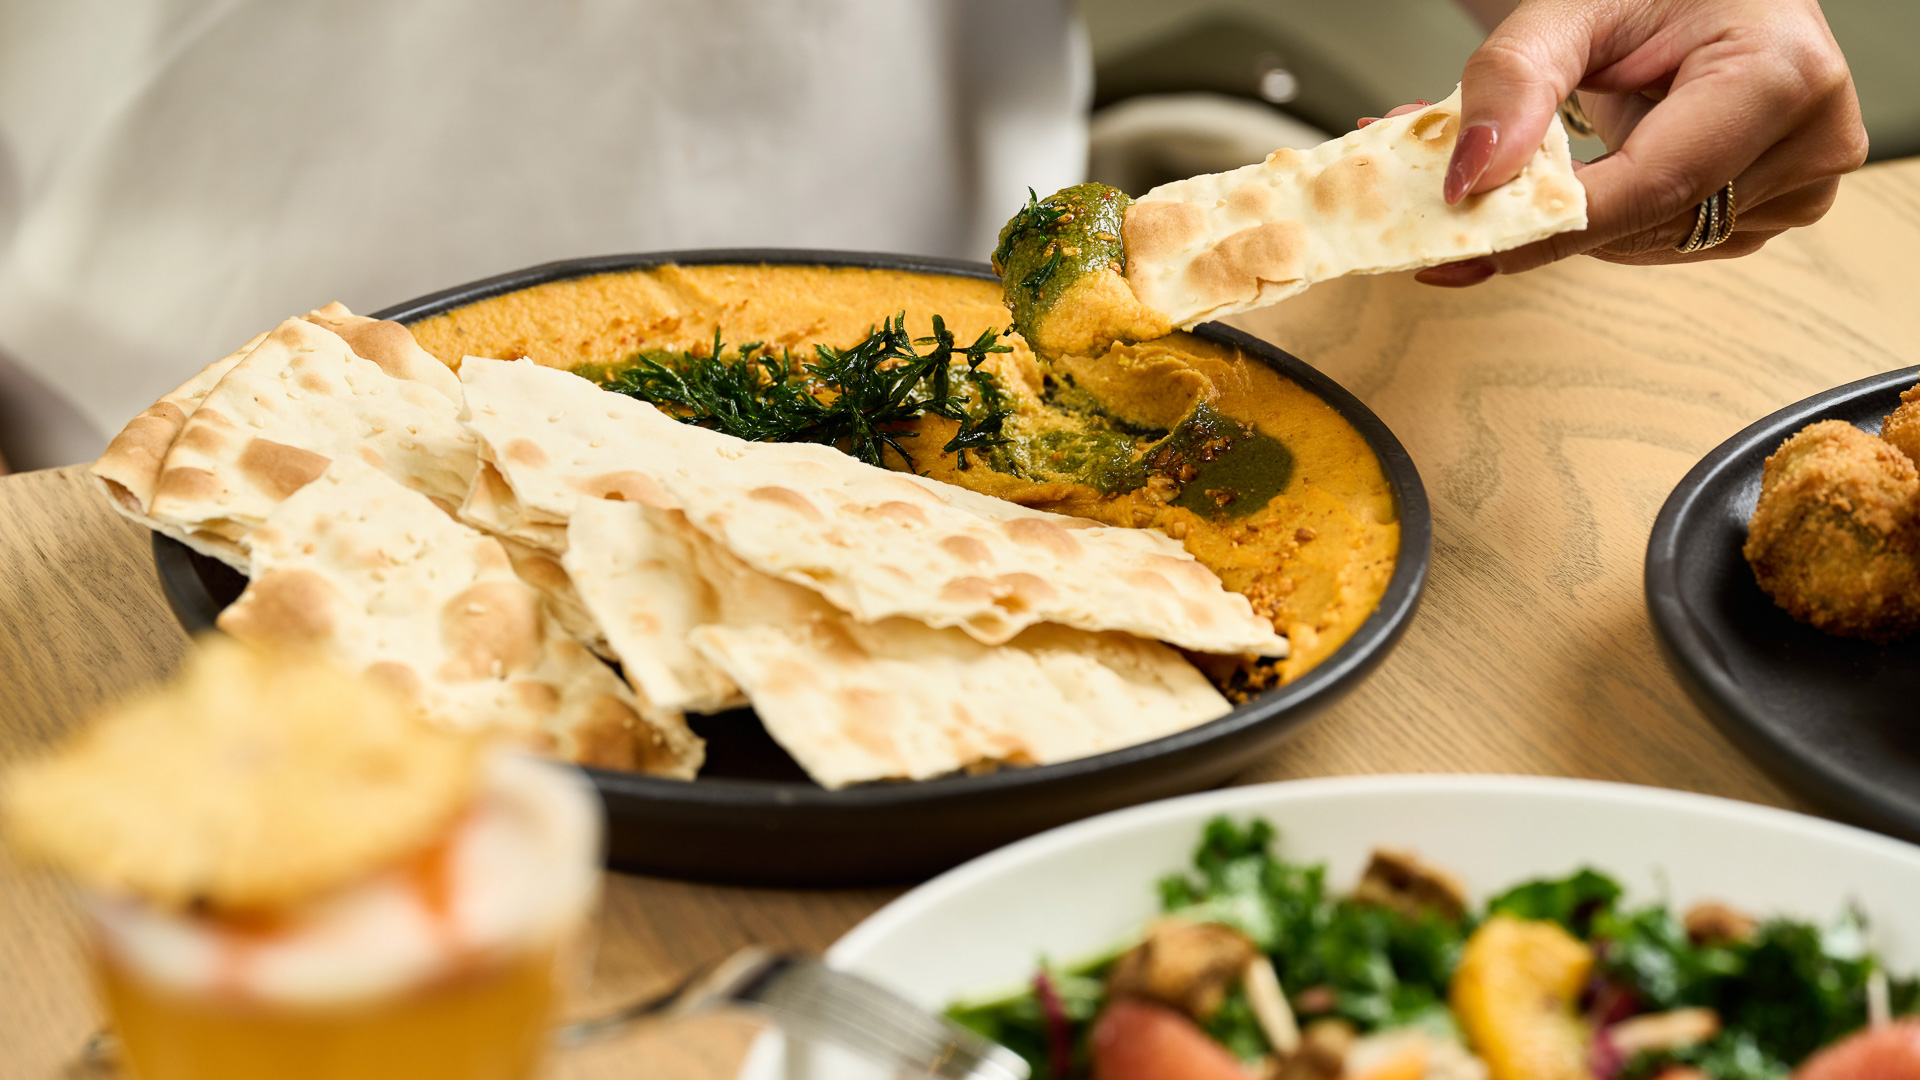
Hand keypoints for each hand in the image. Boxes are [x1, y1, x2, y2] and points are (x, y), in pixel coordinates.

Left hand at [1414, 0, 1867, 286]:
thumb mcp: (1575, 8)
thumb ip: (1514, 82)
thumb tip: (1472, 179)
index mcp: (1781, 74)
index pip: (1652, 185)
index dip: (1552, 226)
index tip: (1466, 243)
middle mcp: (1809, 139)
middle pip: (1647, 225)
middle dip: (1548, 219)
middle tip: (1461, 199)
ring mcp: (1800, 185)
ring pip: (1649, 246)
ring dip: (1576, 219)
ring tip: (1533, 164)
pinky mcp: (1775, 210)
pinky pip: (1666, 242)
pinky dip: (1609, 219)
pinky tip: (1590, 174)